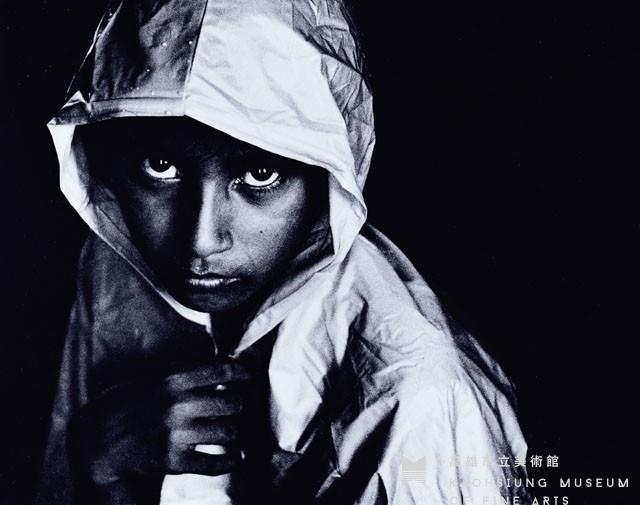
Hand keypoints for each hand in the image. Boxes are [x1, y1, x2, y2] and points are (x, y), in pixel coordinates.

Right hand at [68, 359, 250, 503]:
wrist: (98, 441)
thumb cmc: (128, 405)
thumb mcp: (153, 380)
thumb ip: (184, 374)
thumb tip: (221, 367)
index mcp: (173, 381)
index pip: (221, 371)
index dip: (241, 373)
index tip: (248, 376)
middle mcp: (177, 406)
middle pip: (232, 403)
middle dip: (238, 406)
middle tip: (235, 408)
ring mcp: (175, 434)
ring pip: (228, 432)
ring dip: (234, 432)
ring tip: (231, 432)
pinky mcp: (173, 460)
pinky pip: (215, 462)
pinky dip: (231, 460)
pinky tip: (236, 456)